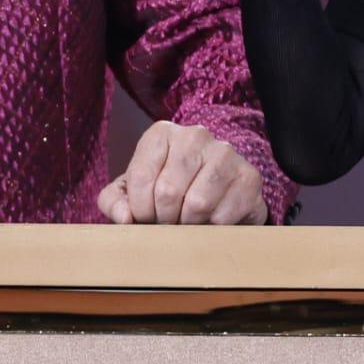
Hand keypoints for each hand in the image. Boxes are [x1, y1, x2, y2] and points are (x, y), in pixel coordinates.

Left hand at [98, 121, 267, 224]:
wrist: (216, 195)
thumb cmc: (167, 192)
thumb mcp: (132, 194)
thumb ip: (114, 202)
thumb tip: (123, 218)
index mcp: (162, 133)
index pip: (140, 177)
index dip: (139, 209)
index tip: (145, 217)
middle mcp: (195, 135)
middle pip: (168, 191)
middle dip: (163, 219)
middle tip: (168, 224)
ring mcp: (225, 153)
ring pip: (197, 204)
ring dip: (188, 225)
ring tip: (188, 222)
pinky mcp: (249, 178)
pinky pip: (223, 217)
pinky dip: (212, 229)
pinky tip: (211, 221)